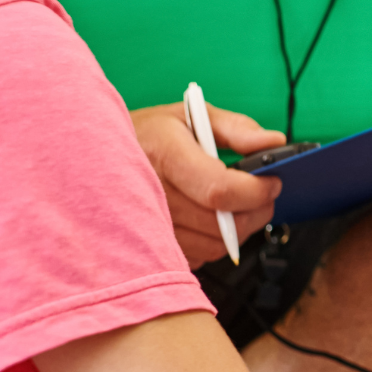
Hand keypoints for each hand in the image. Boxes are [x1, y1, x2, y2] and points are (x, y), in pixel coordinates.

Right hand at [132, 102, 285, 266]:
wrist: (97, 155)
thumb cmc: (152, 133)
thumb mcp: (192, 115)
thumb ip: (237, 128)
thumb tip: (274, 142)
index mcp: (163, 154)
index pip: (219, 190)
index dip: (255, 191)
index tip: (273, 183)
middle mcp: (149, 194)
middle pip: (222, 223)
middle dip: (256, 211)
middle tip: (265, 195)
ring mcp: (145, 225)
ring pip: (214, 245)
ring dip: (239, 230)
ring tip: (240, 205)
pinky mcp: (146, 247)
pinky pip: (197, 256)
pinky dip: (215, 242)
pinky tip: (212, 219)